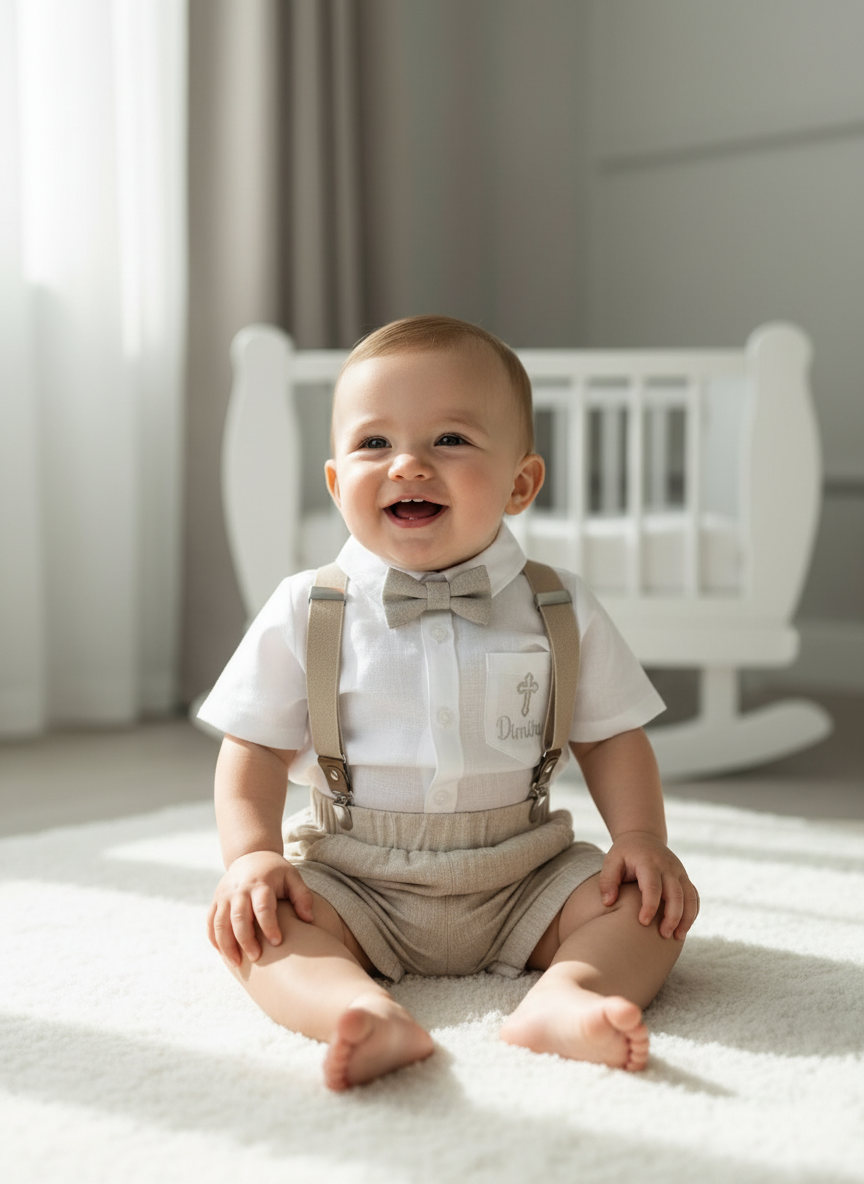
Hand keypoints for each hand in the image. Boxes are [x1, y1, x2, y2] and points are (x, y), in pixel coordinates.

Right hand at [207, 850, 314, 965]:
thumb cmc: (276, 872)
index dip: (269, 926)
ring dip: (226, 945)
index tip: (277, 942)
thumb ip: (303, 897)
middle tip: (257, 958)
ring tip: (237, 964)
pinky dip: (214, 939)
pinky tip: (223, 953)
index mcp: (260, 883)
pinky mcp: (216, 900)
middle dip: (246, 941)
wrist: (251, 855)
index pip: (263, 907)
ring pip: (220, 923)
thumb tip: (309, 919)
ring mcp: (224, 895)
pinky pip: (210, 922)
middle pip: (238, 918)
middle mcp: (239, 890)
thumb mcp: (293, 877)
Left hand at [599, 831, 698, 940]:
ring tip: (677, 937)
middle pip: (676, 894)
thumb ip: (607, 880)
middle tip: (664, 935)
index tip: (643, 923)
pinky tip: (683, 928)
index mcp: (648, 862)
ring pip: (690, 897)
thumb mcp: (611, 861)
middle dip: (672, 917)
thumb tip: (608, 903)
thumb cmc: (624, 854)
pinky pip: (694, 897)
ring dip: (686, 918)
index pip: (653, 886)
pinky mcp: (685, 878)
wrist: (643, 837)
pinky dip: (692, 913)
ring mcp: (679, 872)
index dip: (649, 906)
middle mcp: (668, 867)